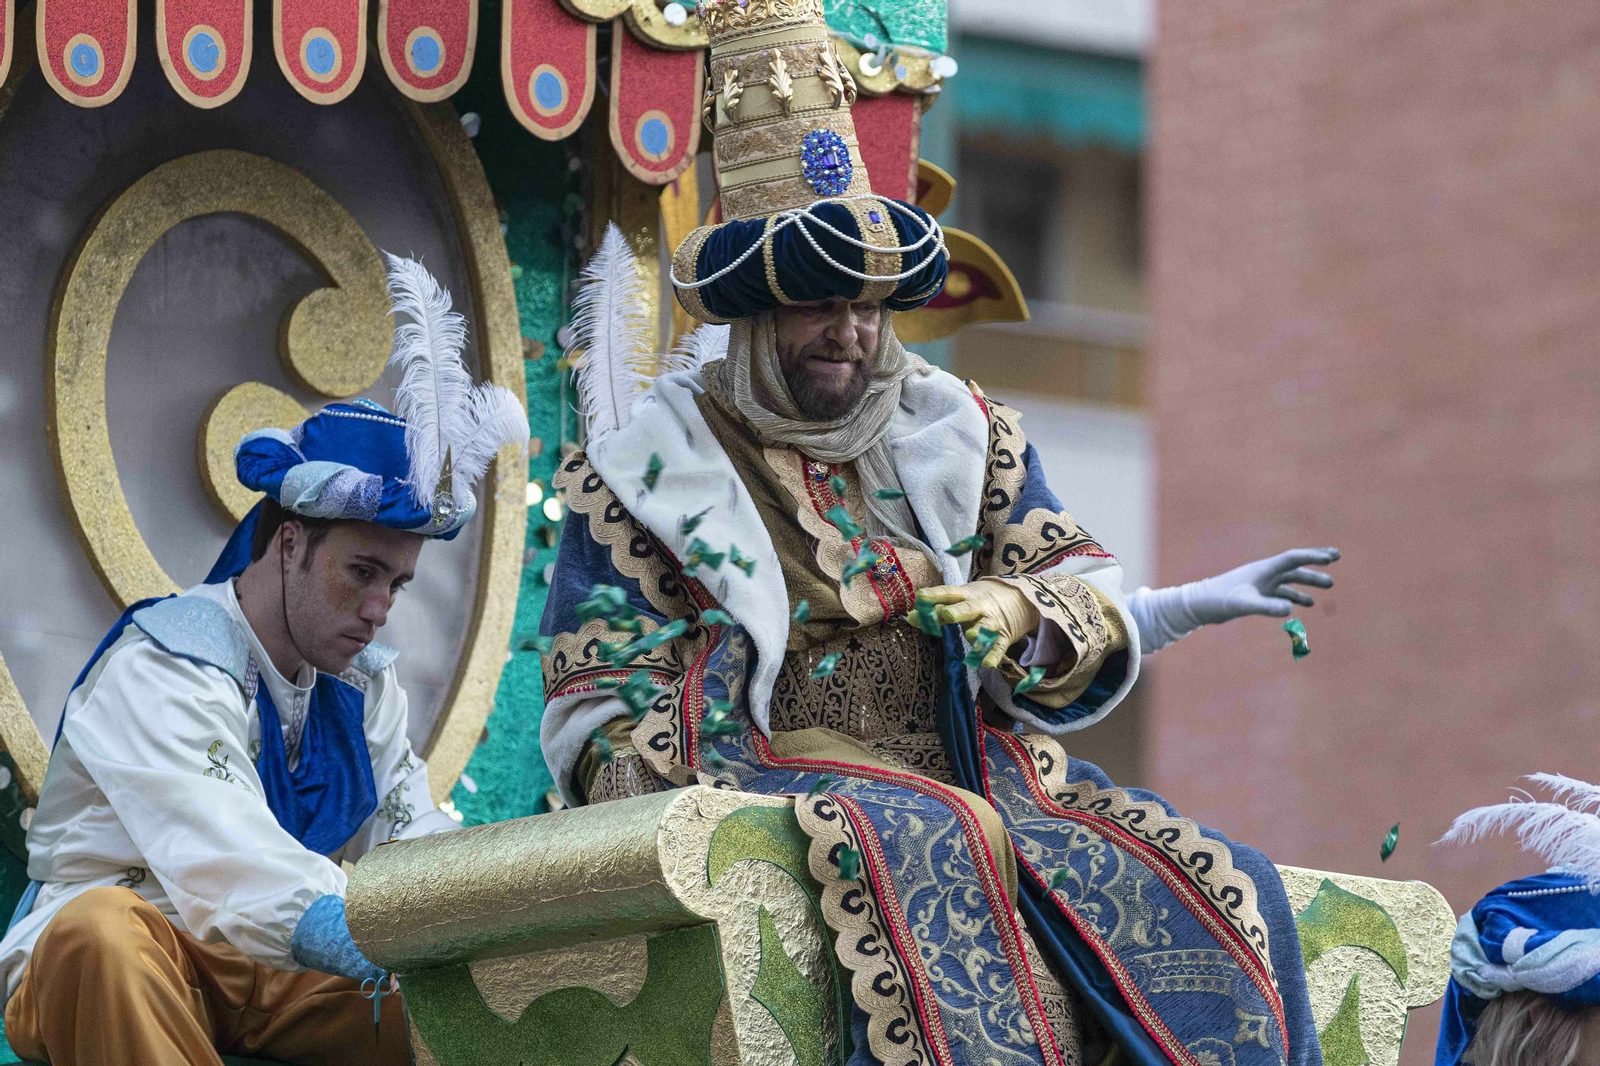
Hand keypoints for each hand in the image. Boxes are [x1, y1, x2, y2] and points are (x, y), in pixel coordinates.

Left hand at [917, 579, 1038, 669]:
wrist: (1018, 598)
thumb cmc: (977, 601)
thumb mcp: (959, 600)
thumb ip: (936, 610)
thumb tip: (909, 617)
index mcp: (964, 595)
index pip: (947, 593)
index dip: (934, 595)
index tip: (920, 597)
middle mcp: (978, 607)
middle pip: (967, 608)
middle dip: (957, 611)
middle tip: (947, 615)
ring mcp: (992, 621)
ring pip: (985, 627)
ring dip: (978, 632)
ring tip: (971, 636)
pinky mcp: (1004, 637)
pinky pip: (998, 647)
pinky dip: (993, 655)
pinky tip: (986, 664)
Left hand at [1127, 548, 1339, 652]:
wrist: (1199, 606)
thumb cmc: (1218, 601)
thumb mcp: (1244, 604)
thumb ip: (1267, 606)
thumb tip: (1290, 609)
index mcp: (1263, 570)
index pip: (1292, 559)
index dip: (1313, 557)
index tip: (1332, 557)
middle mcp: (1263, 574)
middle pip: (1294, 567)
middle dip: (1315, 565)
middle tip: (1335, 562)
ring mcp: (1259, 584)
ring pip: (1289, 580)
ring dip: (1308, 583)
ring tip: (1328, 586)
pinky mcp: (1254, 595)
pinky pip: (1279, 593)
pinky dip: (1293, 597)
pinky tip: (1302, 605)